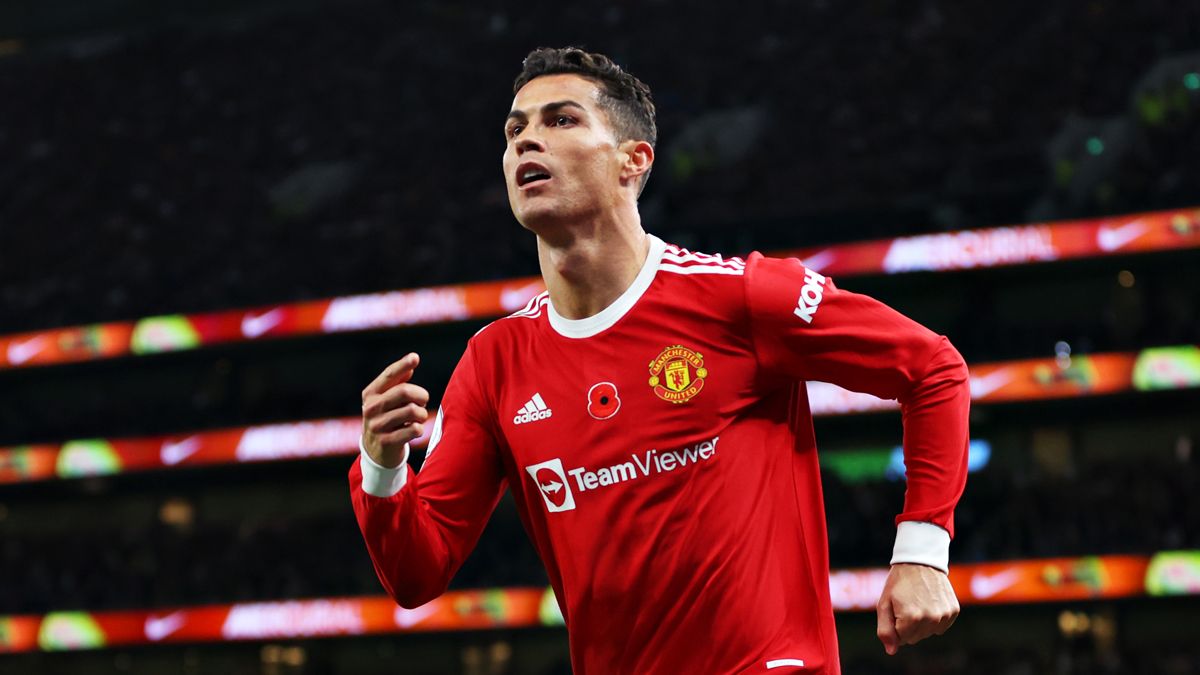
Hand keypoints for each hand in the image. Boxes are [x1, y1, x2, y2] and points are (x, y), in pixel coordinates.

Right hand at [361, 353, 429, 467]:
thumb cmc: (386, 418)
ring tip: (419, 417)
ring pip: (412, 411)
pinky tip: (415, 430)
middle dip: (421, 395)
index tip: (415, 357)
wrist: (375, 451)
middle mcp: (370, 408)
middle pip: (404, 392)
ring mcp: (377, 426)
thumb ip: (397, 382)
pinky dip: (419, 429)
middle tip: (423, 401)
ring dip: (422, 414)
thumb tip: (410, 365)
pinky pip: (414, 430)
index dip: (402, 365)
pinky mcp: (386, 442)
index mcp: (370, 394)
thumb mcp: (386, 399)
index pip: (388, 375)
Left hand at [876, 563, 959, 654]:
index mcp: (911, 618)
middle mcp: (930, 618)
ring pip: (928, 633)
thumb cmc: (899, 583)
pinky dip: (935, 618)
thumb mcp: (884, 604)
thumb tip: (891, 651)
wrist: (920, 561)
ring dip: (922, 622)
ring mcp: (944, 615)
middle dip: (908, 625)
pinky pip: (941, 626)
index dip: (896, 625)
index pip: (902, 639)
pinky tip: (930, 603)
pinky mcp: (953, 611)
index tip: (897, 608)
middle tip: (907, 604)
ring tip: (918, 602)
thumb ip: (885, 630)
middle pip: (915, 638)